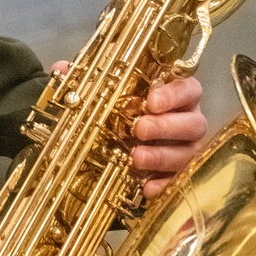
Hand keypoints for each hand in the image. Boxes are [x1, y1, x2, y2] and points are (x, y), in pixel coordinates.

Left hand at [50, 63, 207, 198]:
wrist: (119, 140)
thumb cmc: (121, 110)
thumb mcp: (104, 91)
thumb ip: (87, 78)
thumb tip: (62, 68)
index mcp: (176, 96)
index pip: (190, 89)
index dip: (174, 94)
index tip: (151, 102)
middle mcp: (188, 121)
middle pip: (194, 122)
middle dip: (166, 126)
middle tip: (139, 129)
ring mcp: (187, 149)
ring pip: (188, 153)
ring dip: (162, 156)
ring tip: (136, 158)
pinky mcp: (180, 174)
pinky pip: (180, 181)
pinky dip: (164, 184)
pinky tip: (147, 188)